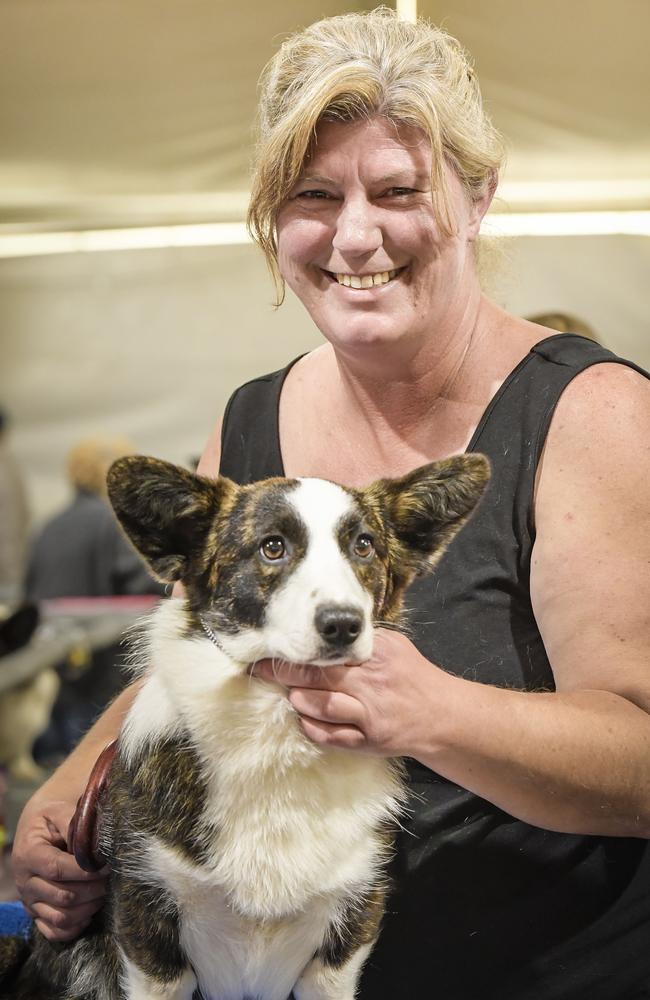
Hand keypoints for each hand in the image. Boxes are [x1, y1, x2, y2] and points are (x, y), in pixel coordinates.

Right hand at [12, 796, 107, 941]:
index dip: (85, 871)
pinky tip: (90, 912)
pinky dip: (74, 928)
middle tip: (111, 880)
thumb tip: (95, 842)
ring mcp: (30, 901)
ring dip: (87, 909)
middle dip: (92, 890)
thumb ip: (74, 824)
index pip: (57, 869)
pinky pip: (54, 932)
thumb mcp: (58, 812)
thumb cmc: (51, 820)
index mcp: (29, 854)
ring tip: (104, 893)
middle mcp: (25, 882)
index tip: (107, 866)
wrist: (36, 830)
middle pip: (62, 896)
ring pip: (60, 917)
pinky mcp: (36, 914)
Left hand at [252, 628, 444, 757]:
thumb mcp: (395, 646)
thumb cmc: (414, 676)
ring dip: (299, 699)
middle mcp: (371, 684)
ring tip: (288, 693)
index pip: (331, 649)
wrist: (442, 716)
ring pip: (322, 706)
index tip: (276, 643)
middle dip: (286, 672)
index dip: (301, 648)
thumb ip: (364, 640)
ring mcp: (368, 715)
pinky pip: (331, 736)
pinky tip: (303, 719)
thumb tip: (329, 632)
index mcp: (377, 655)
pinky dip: (312, 727)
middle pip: (320, 675)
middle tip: (260, 669)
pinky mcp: (368, 741)